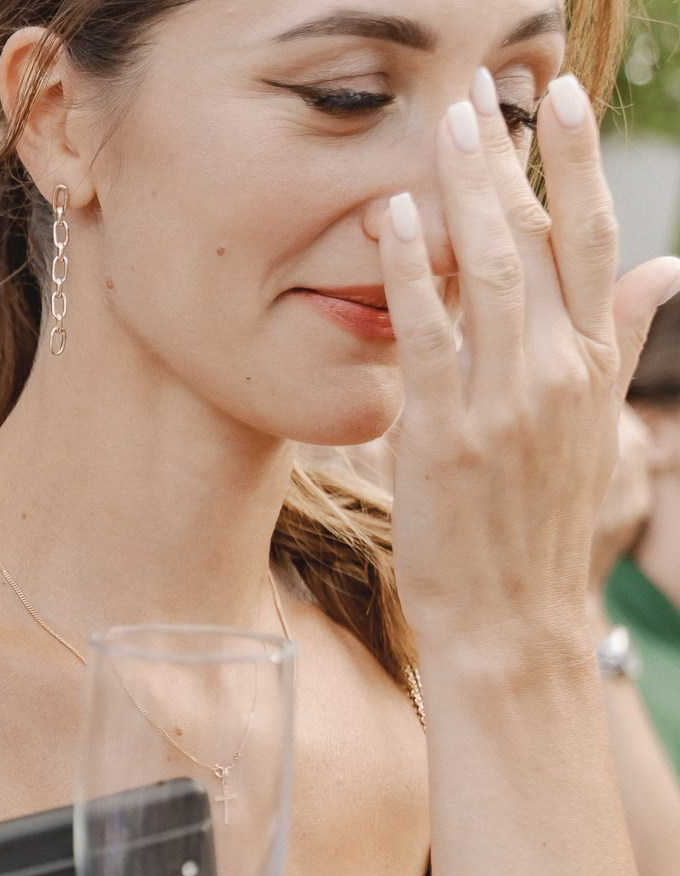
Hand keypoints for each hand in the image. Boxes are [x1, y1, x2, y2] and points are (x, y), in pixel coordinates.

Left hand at [380, 69, 679, 656]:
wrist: (509, 616)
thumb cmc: (536, 522)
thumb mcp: (592, 425)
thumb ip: (618, 339)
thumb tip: (669, 268)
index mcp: (592, 366)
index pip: (595, 241)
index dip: (579, 166)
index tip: (558, 102)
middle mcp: (557, 373)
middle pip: (543, 240)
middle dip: (511, 162)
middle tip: (481, 96)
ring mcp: (502, 400)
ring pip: (490, 272)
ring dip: (464, 195)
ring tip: (440, 131)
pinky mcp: (443, 431)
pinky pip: (426, 333)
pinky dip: (408, 269)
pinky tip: (387, 218)